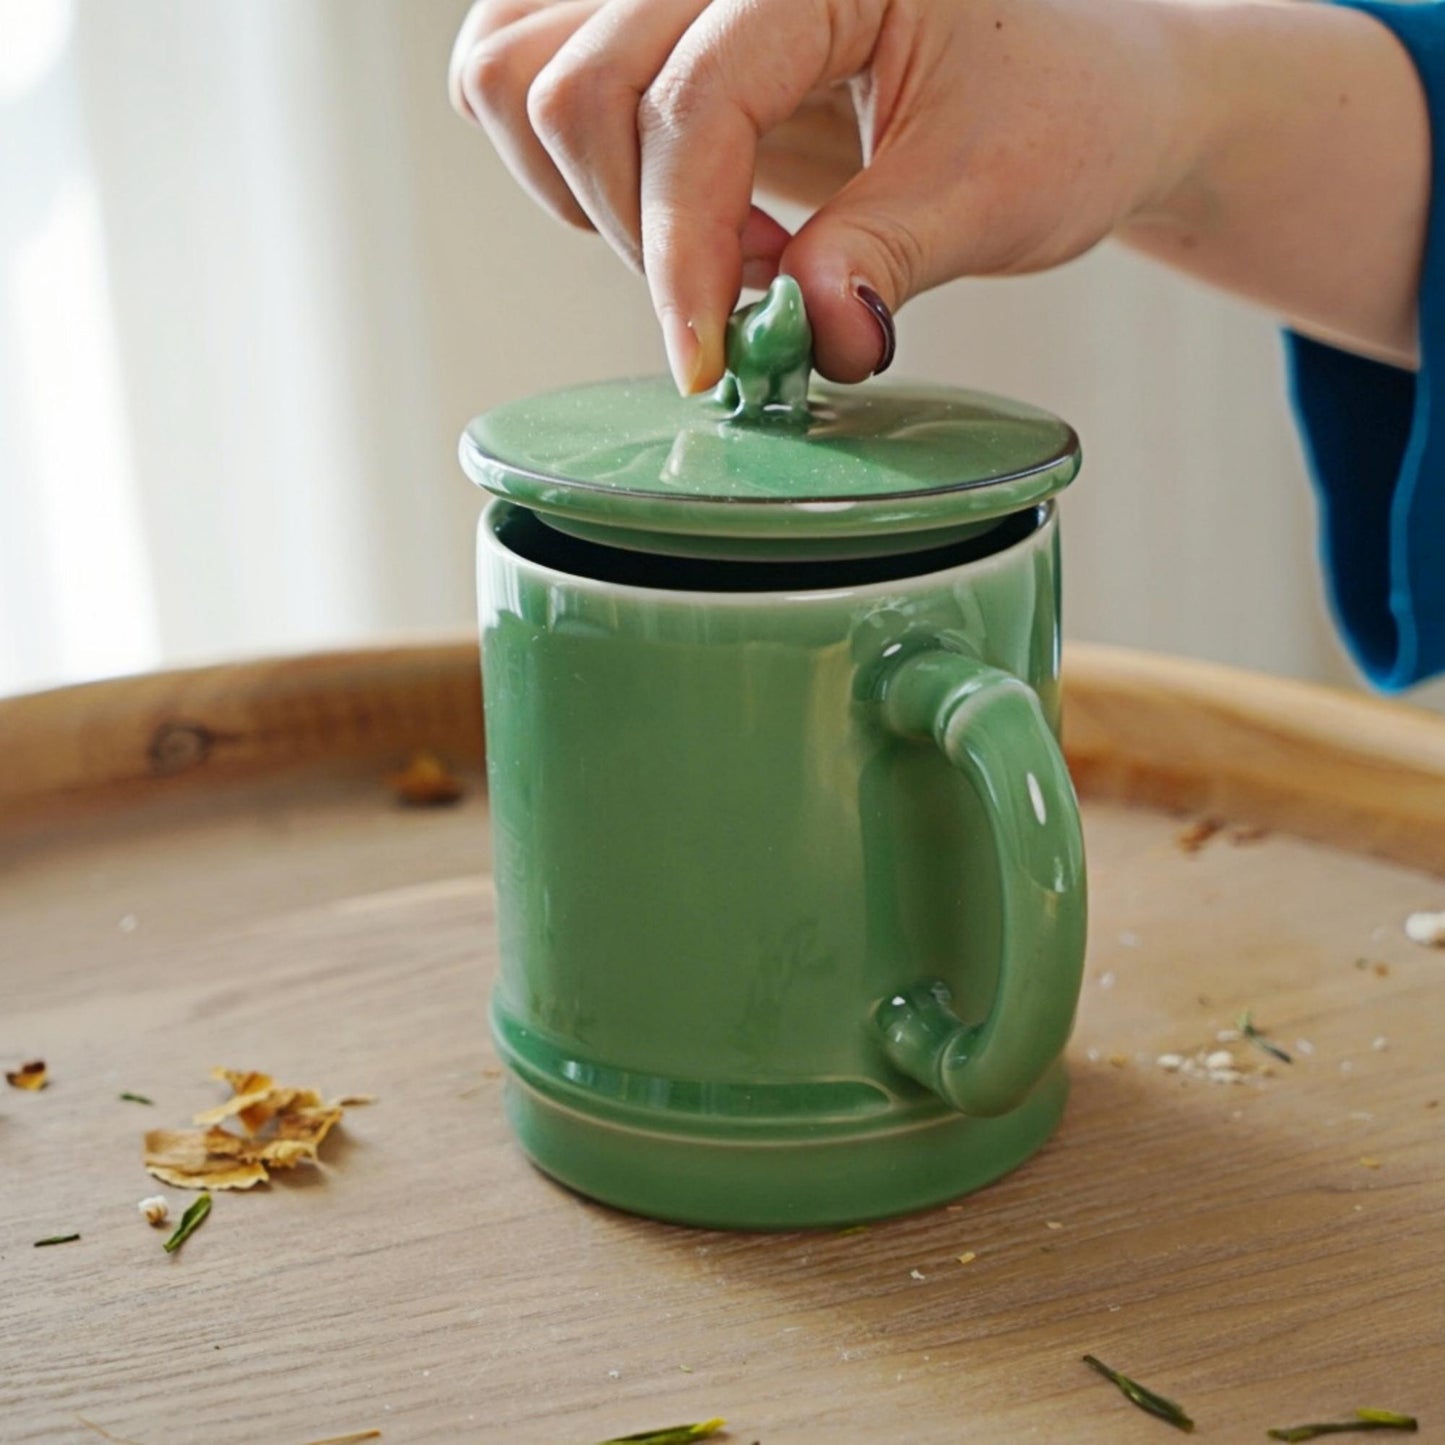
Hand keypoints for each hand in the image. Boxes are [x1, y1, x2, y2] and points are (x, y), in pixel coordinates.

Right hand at [450, 0, 1194, 389]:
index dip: (686, 251)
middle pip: (577, 82)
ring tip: (723, 248)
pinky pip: (525, 71)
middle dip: (645, 233)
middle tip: (750, 299)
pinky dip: (573, 169)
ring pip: (516, 70)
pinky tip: (683, 209)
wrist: (1077, 88)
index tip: (709, 363)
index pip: (696, 99)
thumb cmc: (1062, 109)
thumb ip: (886, 258)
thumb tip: (809, 338)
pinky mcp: (652, 21)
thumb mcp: (995, 190)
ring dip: (594, 196)